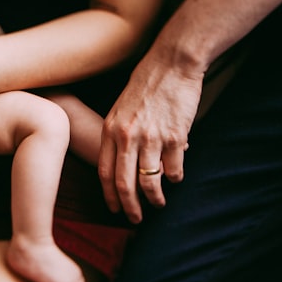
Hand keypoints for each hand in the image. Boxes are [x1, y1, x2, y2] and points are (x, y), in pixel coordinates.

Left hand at [99, 52, 202, 222]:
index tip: (114, 209)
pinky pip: (174, 169)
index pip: (104, 172)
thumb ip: (120, 134)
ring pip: (150, 181)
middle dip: (130, 207)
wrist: (173, 62)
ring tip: (159, 204)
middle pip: (124, 183)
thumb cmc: (147, 82)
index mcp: (111, 129)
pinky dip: (175, 178)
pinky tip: (176, 178)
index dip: (109, 195)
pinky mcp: (175, 136)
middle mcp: (128, 136)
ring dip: (155, 198)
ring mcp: (152, 137)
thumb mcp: (122, 107)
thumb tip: (124, 162)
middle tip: (135, 219)